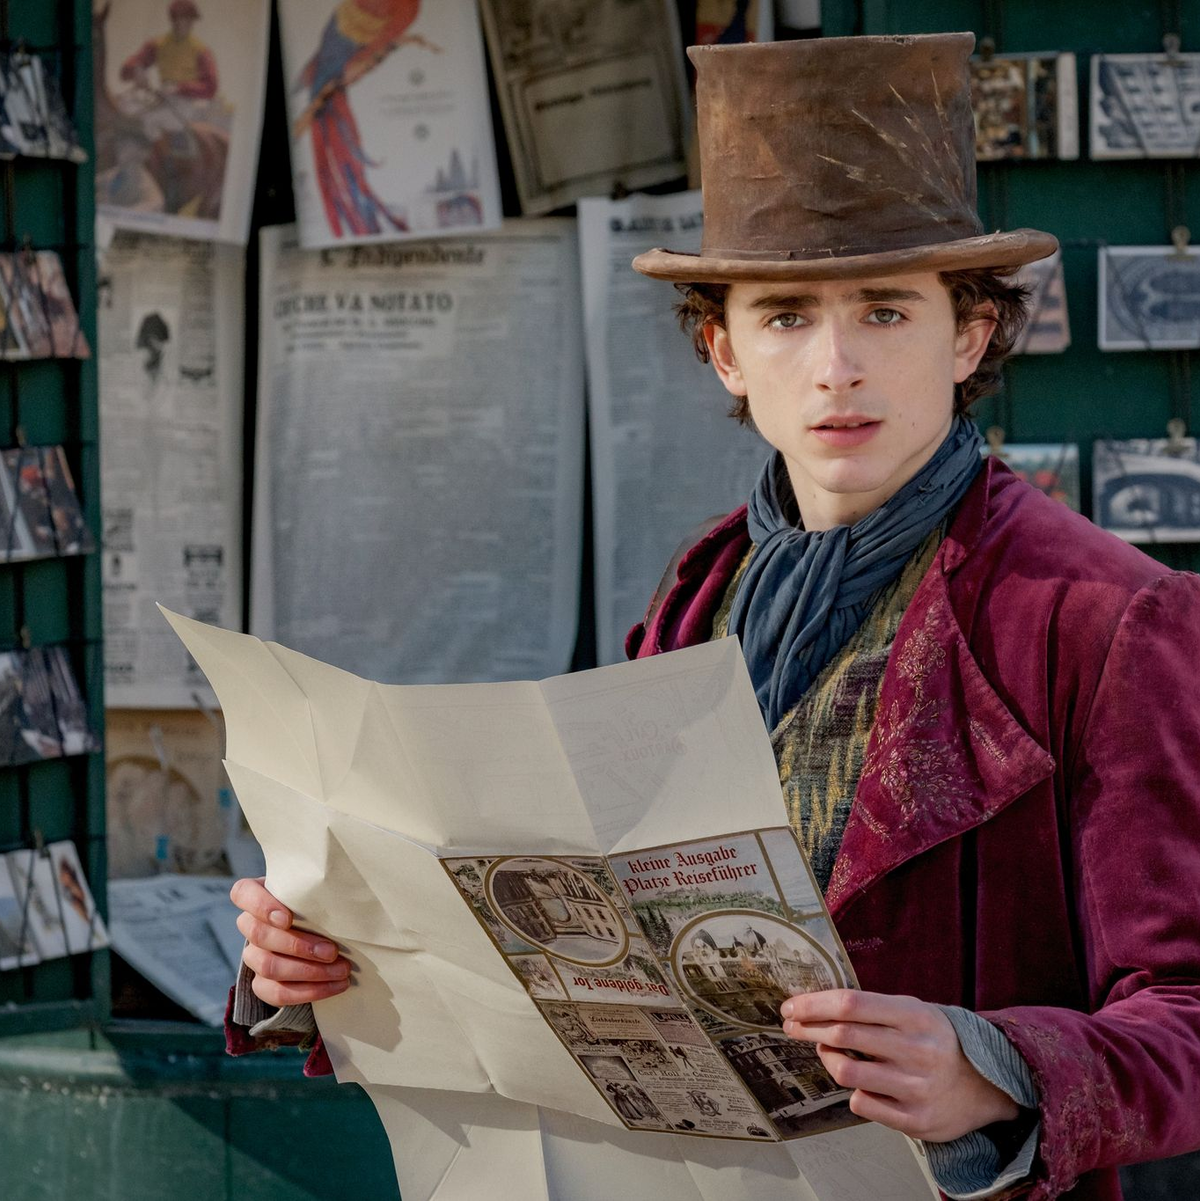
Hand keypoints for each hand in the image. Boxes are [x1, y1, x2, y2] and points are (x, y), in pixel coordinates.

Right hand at [230, 877, 351, 1007]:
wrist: (320, 937)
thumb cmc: (318, 905)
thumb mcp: (315, 893)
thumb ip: (317, 892)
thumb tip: (343, 894)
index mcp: (257, 896)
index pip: (243, 893)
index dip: (262, 907)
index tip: (288, 919)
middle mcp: (250, 925)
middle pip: (259, 935)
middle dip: (299, 946)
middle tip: (332, 951)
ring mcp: (253, 955)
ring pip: (268, 966)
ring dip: (309, 971)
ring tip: (342, 970)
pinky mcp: (262, 983)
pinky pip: (276, 993)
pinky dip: (309, 991)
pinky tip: (334, 986)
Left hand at [781, 990, 1018, 1142]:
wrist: (986, 1086)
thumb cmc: (936, 1042)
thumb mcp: (913, 1012)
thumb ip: (872, 1008)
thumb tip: (816, 1005)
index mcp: (914, 1016)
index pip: (850, 1004)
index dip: (813, 1004)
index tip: (791, 1006)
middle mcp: (915, 1050)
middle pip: (842, 1034)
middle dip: (807, 1028)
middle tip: (792, 1026)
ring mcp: (915, 1087)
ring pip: (845, 1071)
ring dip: (827, 1059)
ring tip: (828, 1052)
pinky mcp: (915, 1120)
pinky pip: (862, 1104)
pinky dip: (853, 1091)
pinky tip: (859, 1083)